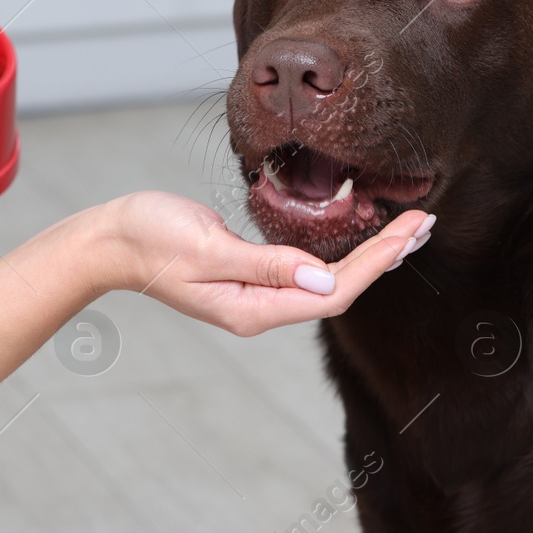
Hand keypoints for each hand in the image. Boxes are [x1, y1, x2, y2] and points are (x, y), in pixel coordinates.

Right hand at [89, 191, 433, 335]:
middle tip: (424, 222)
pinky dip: (340, 251)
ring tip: (406, 229)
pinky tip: (357, 238)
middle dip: (385, 257)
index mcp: (253, 309)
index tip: (409, 232)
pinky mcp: (250, 276)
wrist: (109, 241)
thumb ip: (266, 265)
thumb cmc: (149, 238)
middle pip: (339, 290)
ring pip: (327, 281)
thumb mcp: (208, 248)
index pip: (334, 293)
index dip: (377, 264)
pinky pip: (307, 271)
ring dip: (369, 255)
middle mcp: (261, 309)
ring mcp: (255, 296)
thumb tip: (323, 279)